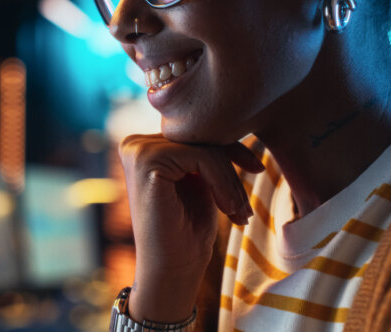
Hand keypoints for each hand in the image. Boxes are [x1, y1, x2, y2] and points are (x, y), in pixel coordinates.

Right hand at [117, 133, 264, 322]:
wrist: (172, 271)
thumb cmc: (187, 232)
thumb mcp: (200, 181)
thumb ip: (204, 152)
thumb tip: (231, 120)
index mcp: (145, 146)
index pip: (196, 132)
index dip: (230, 149)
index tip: (256, 170)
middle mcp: (135, 143)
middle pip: (200, 135)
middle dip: (232, 165)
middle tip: (245, 205)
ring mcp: (137, 150)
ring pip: (204, 146)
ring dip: (230, 179)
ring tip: (239, 212)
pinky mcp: (146, 160)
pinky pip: (202, 156)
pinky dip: (223, 182)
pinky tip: (228, 210)